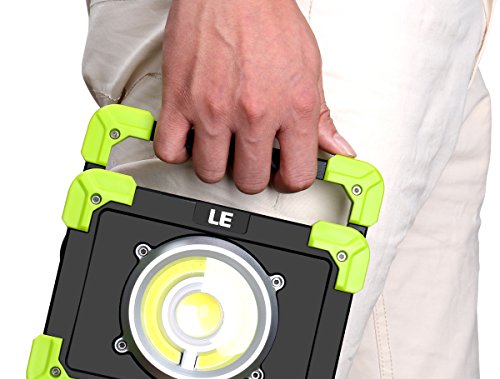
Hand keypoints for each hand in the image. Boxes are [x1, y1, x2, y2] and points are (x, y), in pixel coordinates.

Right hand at [154, 0, 354, 193]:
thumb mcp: (310, 67)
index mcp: (292, 108)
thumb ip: (321, 116)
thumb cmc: (269, 20)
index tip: (281, 173)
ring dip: (215, 164)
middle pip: (250, 181)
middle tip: (249, 158)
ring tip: (220, 145)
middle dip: (251, 174)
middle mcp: (253, 113)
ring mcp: (213, 109)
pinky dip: (177, 150)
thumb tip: (337, 147)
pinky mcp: (179, 100)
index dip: (289, 181)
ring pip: (209, 173)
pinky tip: (190, 137)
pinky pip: (169, 150)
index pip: (296, 176)